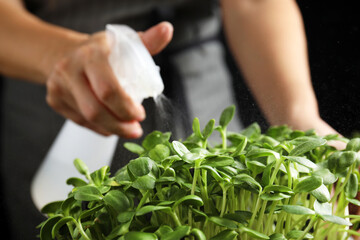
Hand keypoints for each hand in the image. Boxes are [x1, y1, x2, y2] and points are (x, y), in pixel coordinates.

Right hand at [46, 22, 172, 137]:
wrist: (63, 51)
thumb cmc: (99, 50)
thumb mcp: (122, 42)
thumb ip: (147, 41)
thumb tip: (167, 30)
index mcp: (91, 54)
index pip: (109, 89)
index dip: (126, 108)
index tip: (140, 115)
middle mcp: (70, 69)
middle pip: (95, 110)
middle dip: (120, 125)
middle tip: (136, 129)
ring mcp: (59, 86)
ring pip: (87, 119)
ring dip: (111, 128)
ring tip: (126, 128)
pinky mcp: (54, 100)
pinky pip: (79, 121)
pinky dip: (98, 128)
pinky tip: (110, 125)